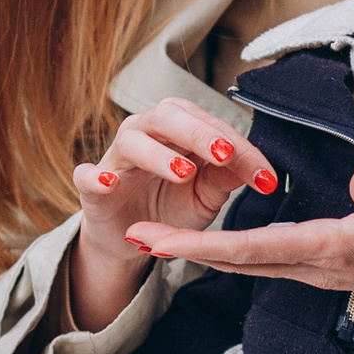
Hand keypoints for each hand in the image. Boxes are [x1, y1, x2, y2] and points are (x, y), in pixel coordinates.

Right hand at [67, 93, 278, 330]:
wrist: (131, 237)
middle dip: (200, 133)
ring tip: (184, 172)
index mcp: (178, 129)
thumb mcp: (206, 196)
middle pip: (169, 116)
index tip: (267, 178)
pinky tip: (108, 182)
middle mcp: (146, 133)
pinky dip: (95, 176)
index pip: (212, 127)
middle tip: (225, 153)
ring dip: (159, 154)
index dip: (241, 149)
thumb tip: (259, 168)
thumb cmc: (171, 205)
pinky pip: (87, 176)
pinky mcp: (92, 186)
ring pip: (133, 140)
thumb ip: (226, 178)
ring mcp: (117, 157)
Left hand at [122, 159, 353, 323]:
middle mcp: (315, 265)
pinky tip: (212, 245)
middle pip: (235, 261)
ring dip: (200, 253)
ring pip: (246, 264)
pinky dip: (230, 253)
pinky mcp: (325, 266)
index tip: (158, 240)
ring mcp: (318, 270)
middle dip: (182, 251)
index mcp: (330, 247)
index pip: (252, 248)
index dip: (201, 244)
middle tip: (131, 237)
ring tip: (156, 242)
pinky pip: (264, 261)